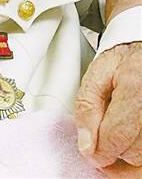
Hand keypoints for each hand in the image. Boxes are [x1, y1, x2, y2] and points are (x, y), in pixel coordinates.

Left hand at [74, 41, 141, 176]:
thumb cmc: (123, 63)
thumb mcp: (96, 74)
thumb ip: (86, 107)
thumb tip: (86, 145)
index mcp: (136, 87)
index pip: (116, 135)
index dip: (98, 149)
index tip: (88, 149)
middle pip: (132, 152)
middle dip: (112, 149)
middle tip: (100, 136)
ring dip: (126, 156)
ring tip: (113, 140)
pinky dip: (137, 159)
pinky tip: (126, 149)